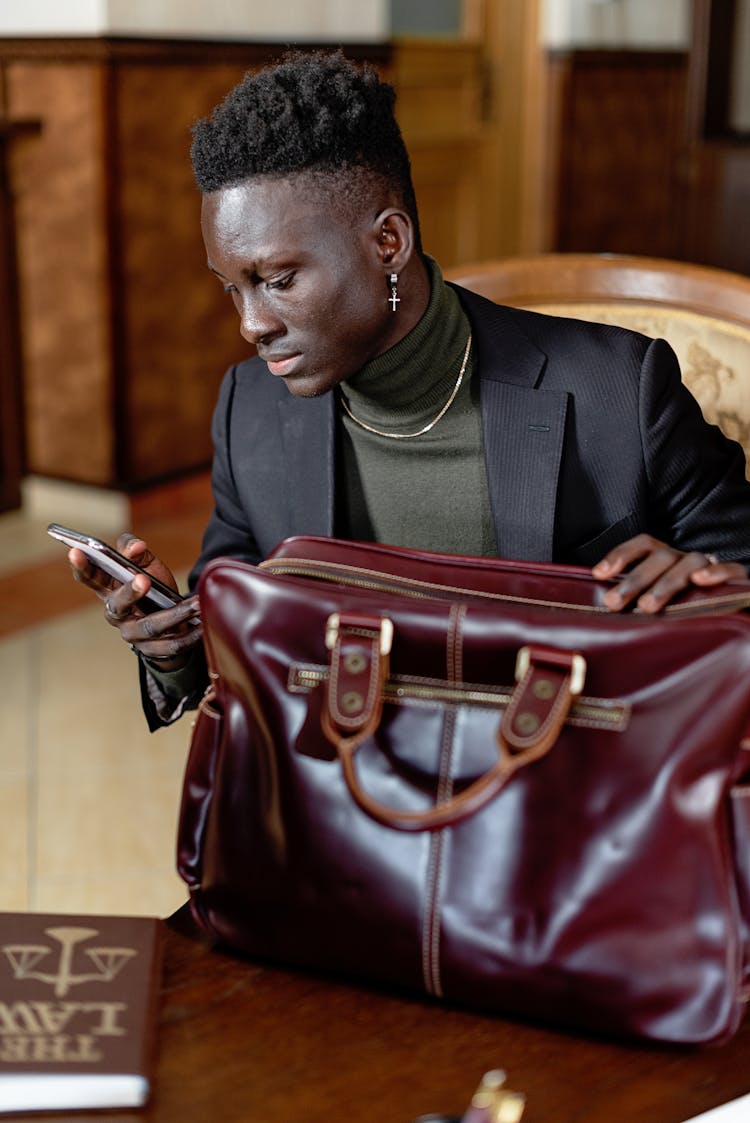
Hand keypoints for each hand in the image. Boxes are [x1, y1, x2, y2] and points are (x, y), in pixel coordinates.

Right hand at [68, 533, 201, 668]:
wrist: (173, 622)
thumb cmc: (155, 589)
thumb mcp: (146, 564)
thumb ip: (136, 548)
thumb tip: (134, 547)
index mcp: (109, 589)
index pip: (90, 578)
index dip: (81, 566)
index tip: (76, 551)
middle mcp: (116, 614)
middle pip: (117, 604)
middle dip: (129, 592)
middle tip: (143, 580)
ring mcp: (132, 634)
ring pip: (150, 625)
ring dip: (175, 614)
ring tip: (195, 604)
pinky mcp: (152, 650)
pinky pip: (170, 645)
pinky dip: (188, 635)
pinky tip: (201, 625)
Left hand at [591, 533, 746, 613]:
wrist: (734, 616)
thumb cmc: (688, 614)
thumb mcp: (658, 605)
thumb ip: (636, 601)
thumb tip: (605, 603)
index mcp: (669, 562)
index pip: (645, 545)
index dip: (621, 554)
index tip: (599, 574)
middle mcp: (688, 561)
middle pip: (661, 557)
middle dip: (634, 579)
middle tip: (614, 602)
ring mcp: (713, 569)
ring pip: (690, 562)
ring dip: (666, 583)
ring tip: (648, 606)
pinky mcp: (740, 582)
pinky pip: (733, 570)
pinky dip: (717, 572)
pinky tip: (700, 580)